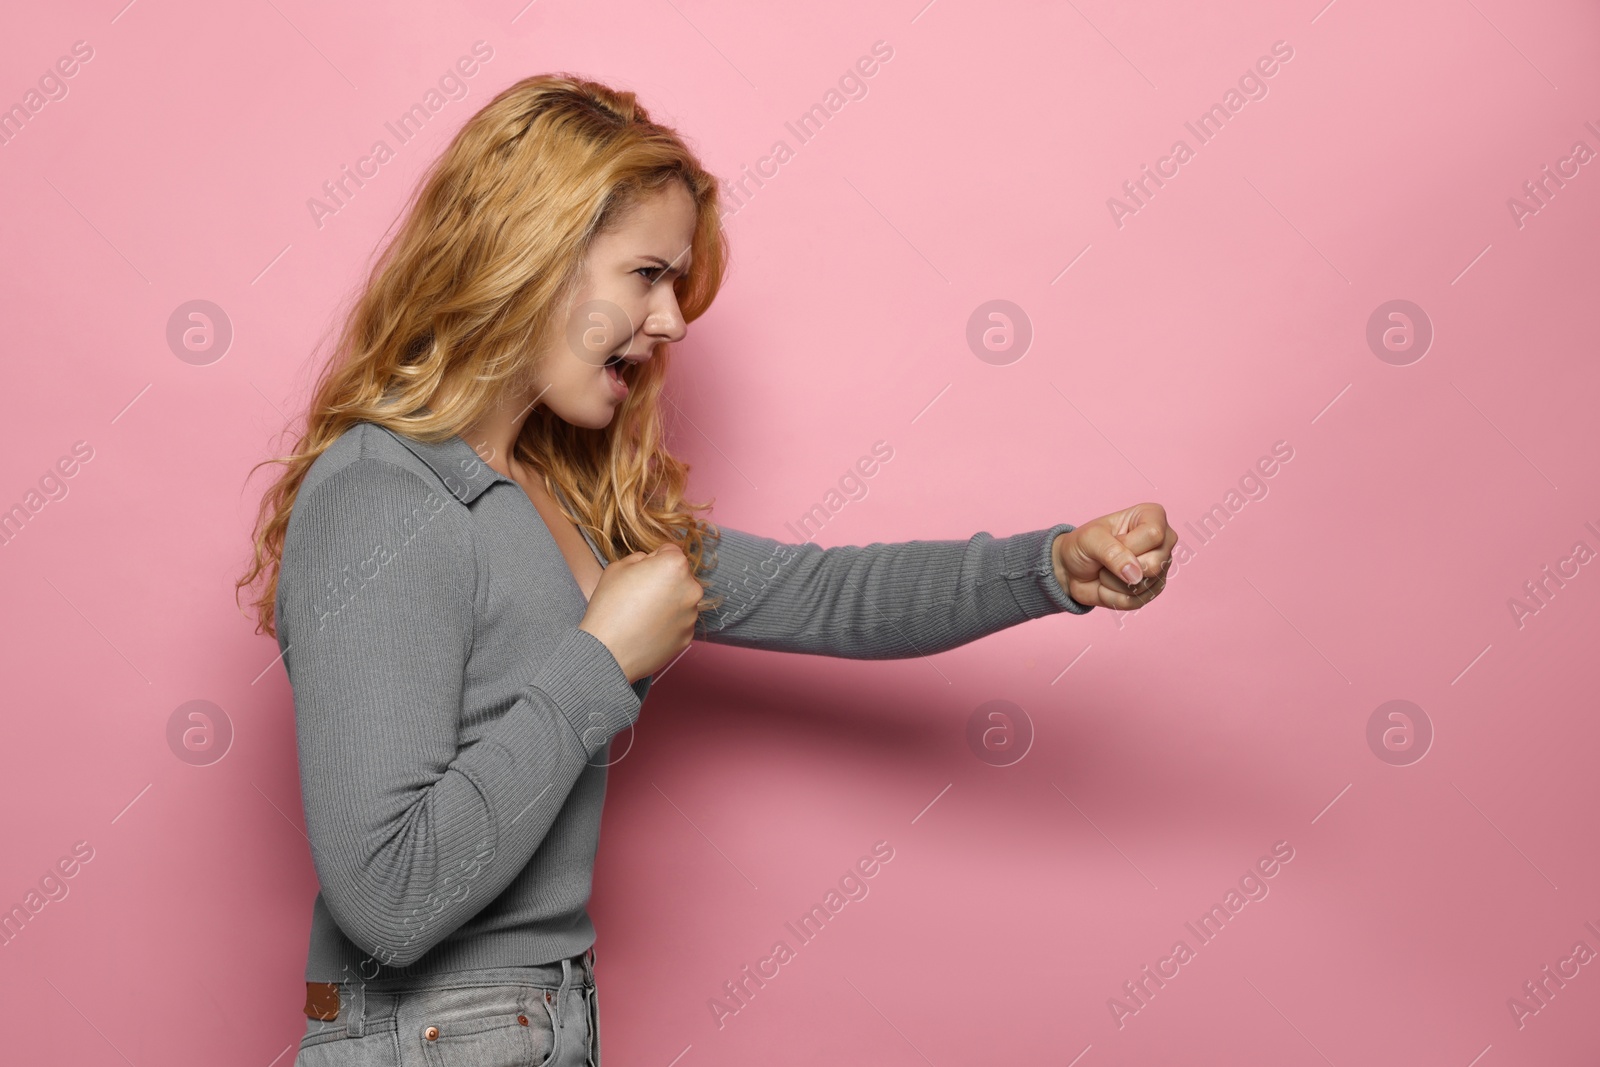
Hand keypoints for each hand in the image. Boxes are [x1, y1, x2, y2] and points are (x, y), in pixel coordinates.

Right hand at [577, 543, 704, 681]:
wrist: (609, 652)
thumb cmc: (610, 608)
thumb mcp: (617, 568)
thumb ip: (639, 558)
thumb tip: (649, 561)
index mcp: (675, 566)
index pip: (670, 551)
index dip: (652, 559)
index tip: (639, 573)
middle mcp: (690, 589)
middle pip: (678, 577)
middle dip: (663, 581)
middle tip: (639, 595)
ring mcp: (691, 615)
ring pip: (680, 600)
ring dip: (667, 603)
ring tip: (641, 615)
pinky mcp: (687, 637)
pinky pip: (678, 622)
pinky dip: (667, 623)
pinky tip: (647, 629)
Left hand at [1052, 503, 1175, 610]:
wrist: (1071, 569)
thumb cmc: (1083, 545)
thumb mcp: (1090, 539)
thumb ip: (1112, 552)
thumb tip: (1135, 575)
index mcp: (1152, 516)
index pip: (1154, 534)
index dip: (1127, 544)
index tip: (1112, 540)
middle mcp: (1164, 541)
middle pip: (1154, 564)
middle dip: (1119, 566)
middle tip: (1107, 557)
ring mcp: (1161, 567)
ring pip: (1143, 586)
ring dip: (1113, 582)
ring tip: (1106, 569)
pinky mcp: (1153, 590)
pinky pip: (1136, 601)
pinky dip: (1113, 595)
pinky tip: (1108, 584)